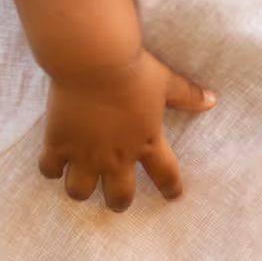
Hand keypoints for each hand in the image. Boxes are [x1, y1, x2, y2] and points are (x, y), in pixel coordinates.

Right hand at [38, 50, 215, 210]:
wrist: (94, 59)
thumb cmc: (132, 69)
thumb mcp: (165, 82)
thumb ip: (187, 95)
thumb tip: (212, 99)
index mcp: (147, 141)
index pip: (166, 175)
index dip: (171, 188)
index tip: (173, 195)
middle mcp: (116, 155)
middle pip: (119, 197)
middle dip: (118, 201)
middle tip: (116, 197)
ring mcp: (85, 153)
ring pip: (80, 192)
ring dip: (82, 189)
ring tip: (81, 182)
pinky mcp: (58, 143)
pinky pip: (50, 170)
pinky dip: (51, 169)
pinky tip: (54, 162)